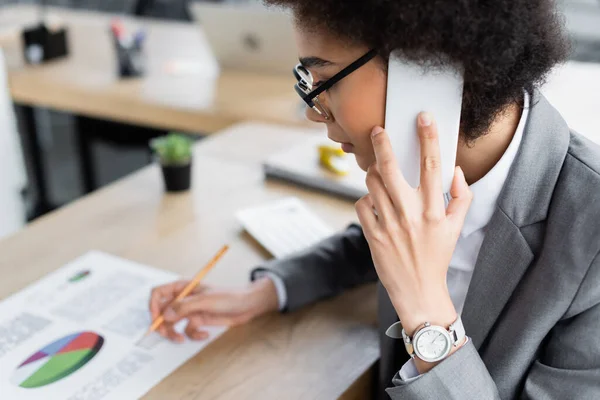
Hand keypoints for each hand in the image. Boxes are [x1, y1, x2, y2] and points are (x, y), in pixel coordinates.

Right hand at [149, 277, 278, 342]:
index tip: (157, 320)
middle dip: (162, 325)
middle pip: (161, 311)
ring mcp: (190, 310)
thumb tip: (165, 315)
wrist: (247, 305)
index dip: (153, 306)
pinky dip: (193, 335)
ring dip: (174, 333)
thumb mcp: (205, 300)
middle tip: (167, 334)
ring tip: (181, 339)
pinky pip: (187, 331)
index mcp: (182, 287)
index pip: (158, 293)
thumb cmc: (229, 296)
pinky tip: (204, 333)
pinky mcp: (198, 320)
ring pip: (172, 324)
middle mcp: (183, 298)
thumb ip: (184, 307)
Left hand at [355, 112, 471, 365]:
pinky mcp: (372, 235)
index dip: (429, 138)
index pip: (433, 166)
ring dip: (373, 174)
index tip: (423, 118)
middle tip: (378, 130)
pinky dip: (366, 200)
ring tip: (379, 176)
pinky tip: (375, 205)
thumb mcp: (456, 228)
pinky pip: (362, 204)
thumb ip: (461, 197)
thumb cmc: (437, 257)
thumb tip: (455, 171)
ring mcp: (389, 224)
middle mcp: (411, 214)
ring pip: (372, 183)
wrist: (418, 292)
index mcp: (435, 210)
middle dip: (382, 143)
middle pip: (391, 168)